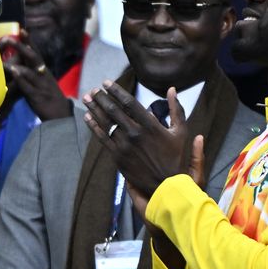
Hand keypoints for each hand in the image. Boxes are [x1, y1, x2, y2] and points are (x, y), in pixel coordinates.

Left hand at [1, 36, 70, 120]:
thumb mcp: (43, 82)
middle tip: (11, 38)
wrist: (61, 115)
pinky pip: (28, 86)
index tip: (22, 30)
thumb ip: (33, 72)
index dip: (29, 42)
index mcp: (44, 71)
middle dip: (23, 47)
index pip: (37, 53)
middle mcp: (43, 75)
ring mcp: (41, 85)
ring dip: (18, 63)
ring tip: (6, 58)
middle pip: (34, 58)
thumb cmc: (49, 98)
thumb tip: (21, 63)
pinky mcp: (37, 96)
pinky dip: (20, 78)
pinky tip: (13, 72)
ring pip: (30, 71)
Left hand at [83, 84, 204, 199]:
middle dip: (102, 98)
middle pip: (113, 111)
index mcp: (150, 125)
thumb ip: (176, 109)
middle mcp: (135, 133)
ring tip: (87, 99)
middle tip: (94, 90)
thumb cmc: (175, 157)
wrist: (166, 185)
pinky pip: (102, 138)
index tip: (107, 83)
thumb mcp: (181, 132)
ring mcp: (124, 146)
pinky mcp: (118, 156)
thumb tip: (172, 89)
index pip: (129, 103)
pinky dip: (94, 127)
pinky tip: (88, 118)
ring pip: (106, 123)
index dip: (116, 91)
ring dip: (95, 109)